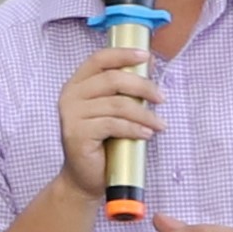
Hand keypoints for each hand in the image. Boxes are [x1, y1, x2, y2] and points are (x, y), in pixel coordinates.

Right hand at [52, 41, 164, 202]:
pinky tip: (147, 134)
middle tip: (161, 97)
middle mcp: (70, 96)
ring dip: (144, 114)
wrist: (85, 177)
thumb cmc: (102, 142)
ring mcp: (72, 115)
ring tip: (159, 124)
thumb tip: (149, 65)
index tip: (146, 57)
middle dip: (142, 86)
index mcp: (77, 84)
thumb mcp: (114, 110)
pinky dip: (134, 129)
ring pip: (117, 104)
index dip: (123, 54)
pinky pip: (113, 125)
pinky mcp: (77, 134)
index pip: (99, 59)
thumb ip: (126, 88)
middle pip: (112, 79)